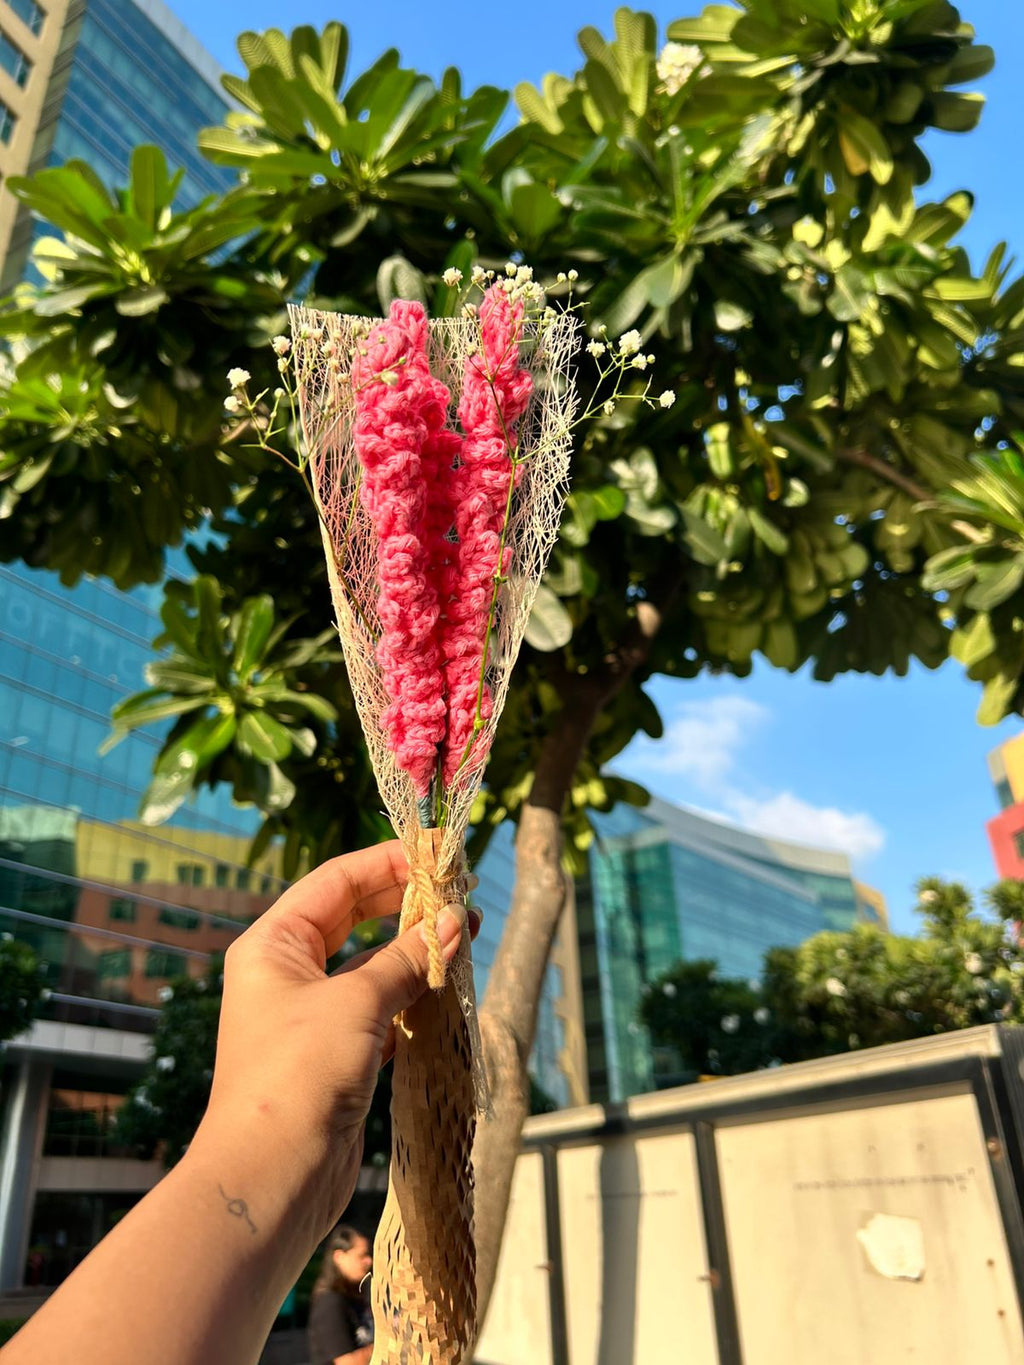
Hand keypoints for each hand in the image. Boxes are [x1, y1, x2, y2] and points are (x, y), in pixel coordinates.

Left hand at [192, 840, 472, 1241]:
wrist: (272, 1175)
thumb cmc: (300, 1073)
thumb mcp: (358, 1002)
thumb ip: (409, 958)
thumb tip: (459, 920)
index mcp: (273, 944)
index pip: (336, 881)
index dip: (387, 863)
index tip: (438, 854)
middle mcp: (286, 973)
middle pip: (353, 917)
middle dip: (407, 904)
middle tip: (460, 892)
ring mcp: (310, 1015)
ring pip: (370, 966)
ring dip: (415, 952)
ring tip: (466, 935)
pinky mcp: (334, 1055)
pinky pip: (380, 1009)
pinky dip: (412, 997)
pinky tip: (448, 989)